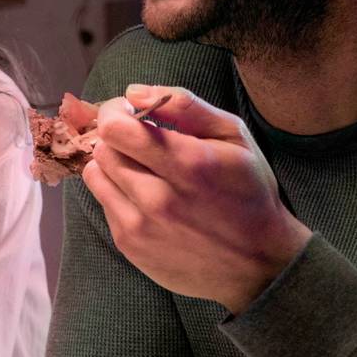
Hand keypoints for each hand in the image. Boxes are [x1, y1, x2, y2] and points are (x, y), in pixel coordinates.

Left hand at [81, 83, 310, 312]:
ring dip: (113, 165)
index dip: (116, 113)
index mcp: (188, 165)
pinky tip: (147, 198)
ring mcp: (141, 226)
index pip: (115, 128)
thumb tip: (133, 93)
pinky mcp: (130, 246)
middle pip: (103, 149)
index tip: (131, 114)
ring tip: (143, 169)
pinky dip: (119, 193)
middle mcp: (159, 199)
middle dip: (118, 138)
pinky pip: (104, 203)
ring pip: (96, 175)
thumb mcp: (234, 136)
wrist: (259, 264)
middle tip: (140, 143)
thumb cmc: (249, 192)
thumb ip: (185, 105)